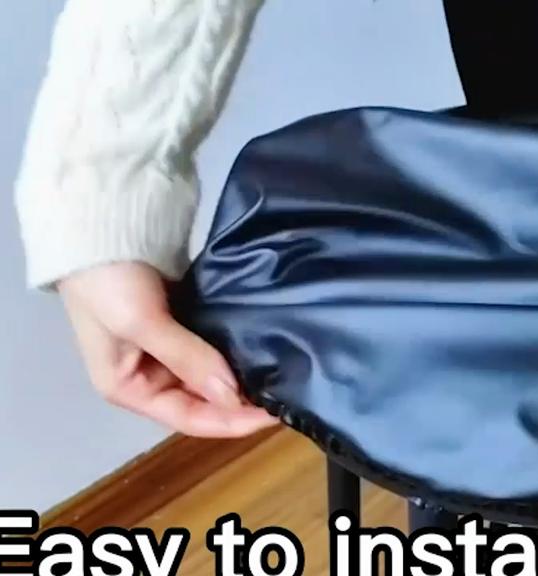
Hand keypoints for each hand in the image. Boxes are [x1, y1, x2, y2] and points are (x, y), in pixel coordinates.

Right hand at [59, 262, 277, 437]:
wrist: (100, 219)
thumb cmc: (106, 279)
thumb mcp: (140, 322)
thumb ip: (186, 358)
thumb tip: (232, 396)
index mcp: (128, 387)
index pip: (189, 418)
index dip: (232, 421)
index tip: (274, 414)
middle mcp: (150, 373)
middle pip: (204, 400)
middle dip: (241, 401)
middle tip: (289, 395)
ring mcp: (168, 345)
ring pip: (213, 374)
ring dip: (244, 377)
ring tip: (286, 377)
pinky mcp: (184, 319)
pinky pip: (216, 343)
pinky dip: (238, 349)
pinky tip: (268, 348)